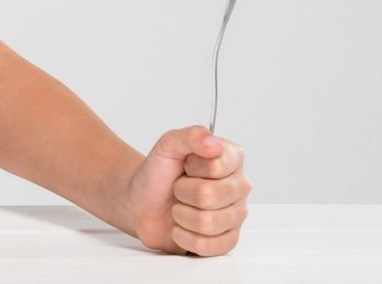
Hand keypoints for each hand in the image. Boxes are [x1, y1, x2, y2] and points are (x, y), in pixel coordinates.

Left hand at [120, 125, 250, 256]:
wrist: (142, 202)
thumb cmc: (158, 173)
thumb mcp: (168, 145)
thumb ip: (189, 136)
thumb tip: (213, 144)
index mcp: (232, 158)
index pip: (215, 166)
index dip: (192, 167)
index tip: (185, 165)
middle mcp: (240, 186)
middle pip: (209, 196)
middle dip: (182, 192)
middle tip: (179, 188)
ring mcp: (236, 215)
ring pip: (207, 223)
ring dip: (181, 215)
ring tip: (180, 207)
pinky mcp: (228, 240)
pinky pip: (208, 246)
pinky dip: (185, 237)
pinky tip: (182, 227)